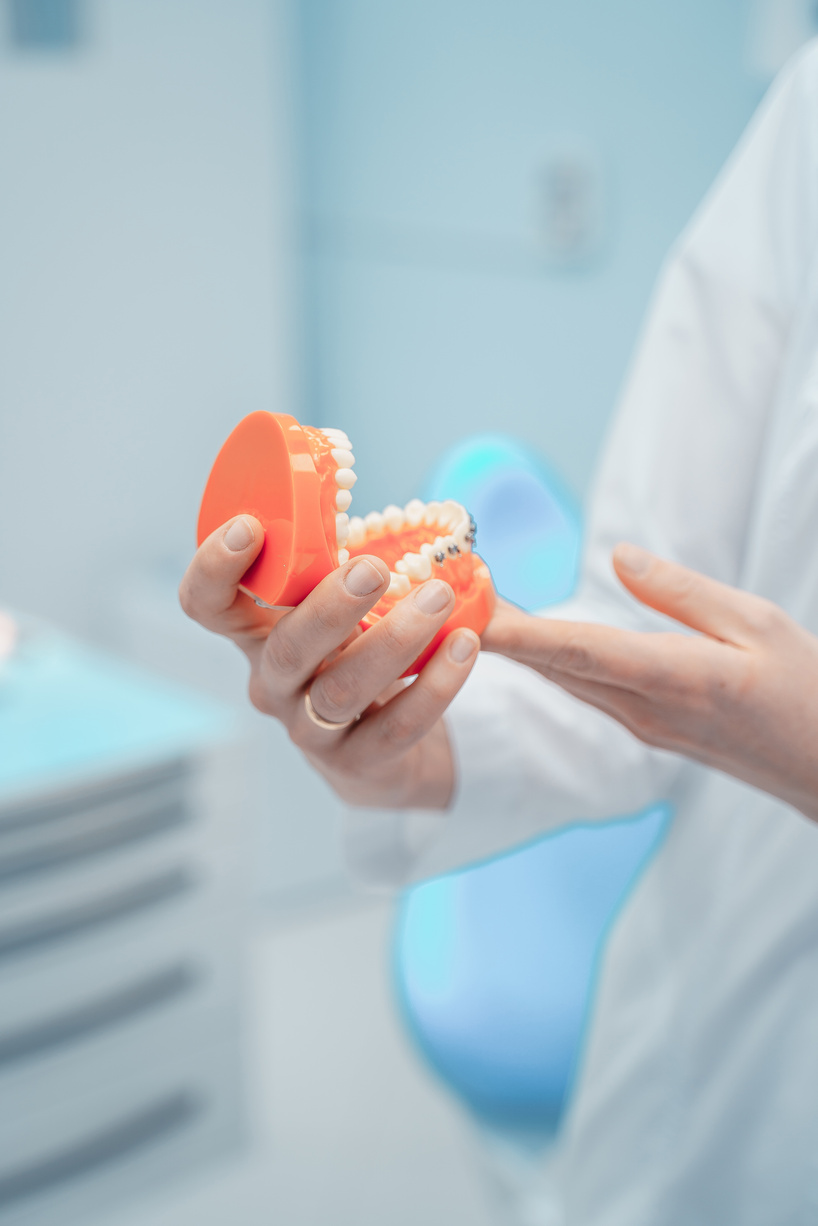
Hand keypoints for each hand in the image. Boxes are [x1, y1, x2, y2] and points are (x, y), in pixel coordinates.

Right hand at [179, 516, 479, 808]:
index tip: (250, 526)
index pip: (205, 604)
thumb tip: (347, 484)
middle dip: (328, 608)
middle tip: (373, 569)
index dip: (214, 568)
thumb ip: (325, 562)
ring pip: (342, 691)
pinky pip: (396, 726)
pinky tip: (465, 645)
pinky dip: (435, 686)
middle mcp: (271, 681)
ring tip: (437, 598)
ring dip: (393, 641)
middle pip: (284, 651)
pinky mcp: (356, 761)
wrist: (374, 747)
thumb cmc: (348, 649)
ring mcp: (309, 728)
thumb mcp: (327, 604)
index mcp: (254, 632)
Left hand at [483, 543, 817, 821]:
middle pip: (557, 666)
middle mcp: (647, 710)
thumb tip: (619, 557)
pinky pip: (584, 691)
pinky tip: (525, 643)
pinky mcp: (649, 731)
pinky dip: (548, 663)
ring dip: (517, 648)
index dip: (522, 632)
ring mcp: (644, 727)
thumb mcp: (758, 624)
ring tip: (472, 607)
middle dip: (500, 632)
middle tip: (448, 592)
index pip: (583, 651)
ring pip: (565, 681)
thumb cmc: (807, 690)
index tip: (472, 613)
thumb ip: (683, 592)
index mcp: (678, 679)